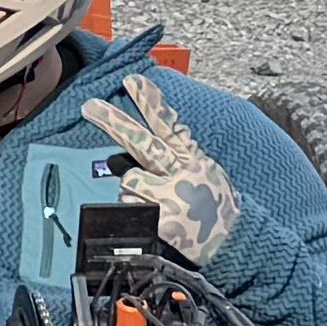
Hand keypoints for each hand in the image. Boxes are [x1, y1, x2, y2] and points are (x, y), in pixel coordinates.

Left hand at [83, 82, 237, 261]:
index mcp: (194, 160)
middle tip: (88, 106)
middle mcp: (182, 173)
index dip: (151, 103)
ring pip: (130, 180)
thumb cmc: (214, 209)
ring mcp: (171, 196)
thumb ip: (175, 159)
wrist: (238, 244)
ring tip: (161, 206)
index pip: (170, 125)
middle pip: (142, 143)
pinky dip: (137, 213)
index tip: (132, 80)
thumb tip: (126, 156)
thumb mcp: (205, 174)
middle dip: (114, 122)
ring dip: (137, 192)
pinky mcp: (162, 219)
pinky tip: (158, 222)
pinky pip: (129, 207)